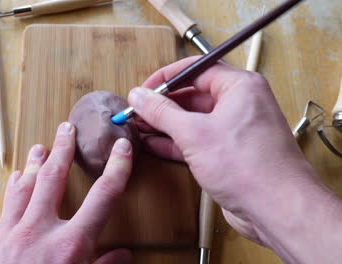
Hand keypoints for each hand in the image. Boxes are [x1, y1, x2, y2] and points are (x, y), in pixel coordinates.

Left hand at [0, 122, 132, 263]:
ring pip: (26, 187)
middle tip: (66, 127)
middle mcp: (42, 231)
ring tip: (40, 145)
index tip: (122, 149)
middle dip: (63, 150)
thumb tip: (123, 256)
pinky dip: (13, 188)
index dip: (117, 169)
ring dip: (34, 164)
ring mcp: (15, 233)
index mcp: (71, 245)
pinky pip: (7, 206)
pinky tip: (16, 177)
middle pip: (54, 179)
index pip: (103, 198)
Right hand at [128, 57, 341, 262]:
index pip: (196, 69)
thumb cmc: (249, 167)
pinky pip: (198, 140)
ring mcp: (235, 130)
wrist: (276, 209)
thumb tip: (140, 96)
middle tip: (137, 110)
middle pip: (193, 95)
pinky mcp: (229, 153)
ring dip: (166, 124)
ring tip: (139, 126)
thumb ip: (162, 112)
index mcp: (240, 87)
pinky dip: (176, 142)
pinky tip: (154, 144)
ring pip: (193, 119)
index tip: (144, 88)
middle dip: (162, 104)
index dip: (165, 78)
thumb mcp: (194, 133)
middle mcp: (240, 104)